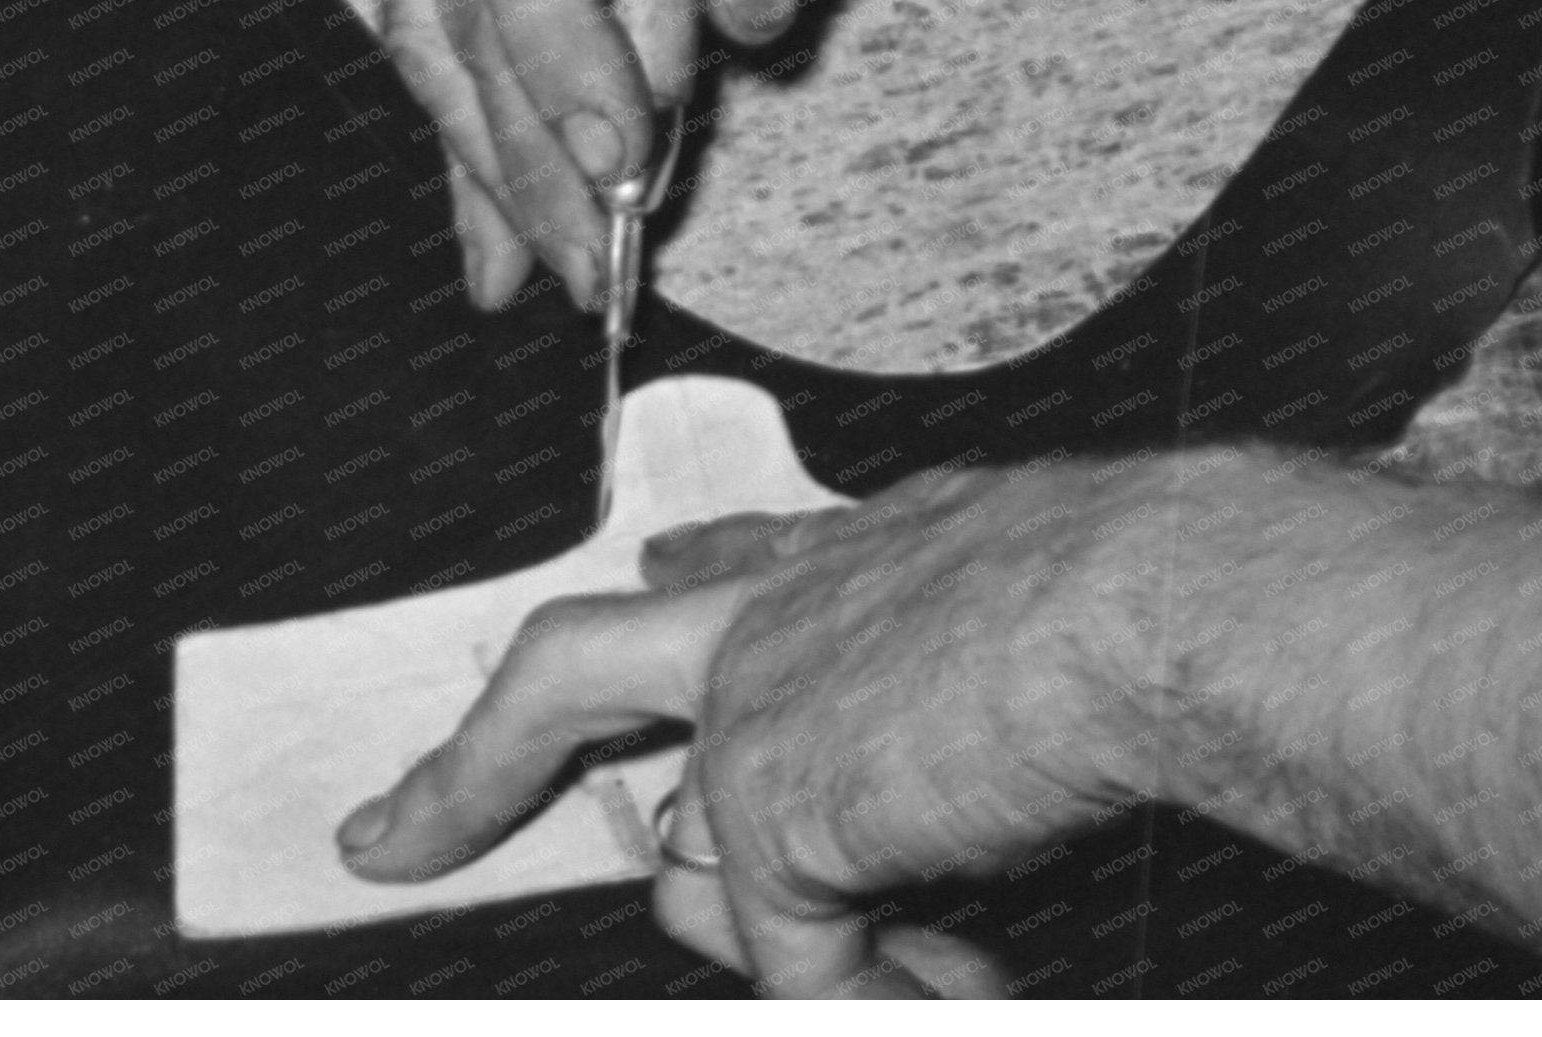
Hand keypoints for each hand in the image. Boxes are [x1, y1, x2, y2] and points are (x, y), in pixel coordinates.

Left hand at [336, 459, 1183, 995]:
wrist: (1152, 598)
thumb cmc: (1147, 579)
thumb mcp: (1034, 579)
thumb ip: (975, 637)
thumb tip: (1002, 727)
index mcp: (854, 550)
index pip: (723, 570)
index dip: (685, 594)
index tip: (651, 584)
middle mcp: (777, 615)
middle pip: (572, 679)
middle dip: (472, 770)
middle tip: (389, 835)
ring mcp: (751, 716)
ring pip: (700, 874)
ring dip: (813, 941)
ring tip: (954, 967)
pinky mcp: (768, 816)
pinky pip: (798, 966)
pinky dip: (884, 997)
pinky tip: (967, 983)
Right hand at [359, 0, 887, 308]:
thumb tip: (751, 17)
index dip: (567, 56)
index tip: (623, 160)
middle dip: (525, 148)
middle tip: (594, 269)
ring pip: (430, 17)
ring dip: (484, 156)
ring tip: (532, 276)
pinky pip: (433, 1)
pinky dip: (466, 108)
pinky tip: (484, 212)